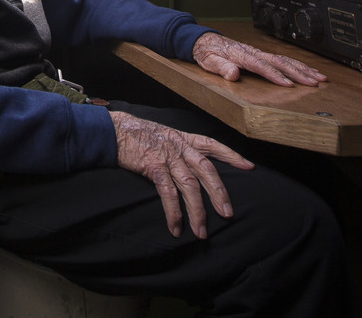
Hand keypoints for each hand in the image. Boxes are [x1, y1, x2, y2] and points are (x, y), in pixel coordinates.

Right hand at [110, 111, 253, 238]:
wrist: (113, 130)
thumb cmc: (135, 134)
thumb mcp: (162, 135)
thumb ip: (177, 148)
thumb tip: (187, 164)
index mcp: (183, 139)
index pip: (213, 145)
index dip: (231, 155)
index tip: (248, 166)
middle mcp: (179, 147)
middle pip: (207, 170)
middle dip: (219, 193)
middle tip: (228, 214)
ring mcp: (167, 157)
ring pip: (190, 186)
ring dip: (197, 211)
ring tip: (201, 232)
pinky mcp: (153, 167)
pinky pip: (168, 193)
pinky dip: (173, 212)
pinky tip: (175, 227)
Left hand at [192, 32, 327, 86]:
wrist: (206, 41)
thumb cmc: (208, 53)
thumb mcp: (209, 62)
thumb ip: (221, 68)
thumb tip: (234, 73)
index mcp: (242, 56)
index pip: (262, 66)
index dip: (276, 75)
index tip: (288, 85)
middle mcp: (254, 53)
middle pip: (280, 62)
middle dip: (299, 73)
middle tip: (314, 83)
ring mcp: (260, 53)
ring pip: (285, 60)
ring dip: (303, 69)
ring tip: (320, 78)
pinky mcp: (262, 54)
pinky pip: (283, 59)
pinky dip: (297, 64)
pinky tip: (309, 70)